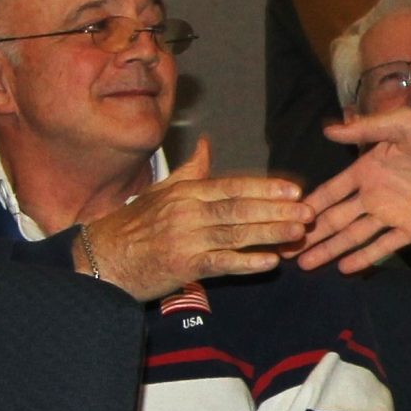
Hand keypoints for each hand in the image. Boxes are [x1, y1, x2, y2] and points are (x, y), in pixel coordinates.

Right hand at [79, 140, 309, 301]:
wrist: (102, 257)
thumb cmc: (133, 225)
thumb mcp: (160, 191)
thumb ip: (189, 170)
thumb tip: (206, 144)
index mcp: (185, 192)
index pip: (233, 186)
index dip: (265, 188)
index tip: (294, 190)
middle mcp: (187, 212)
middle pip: (239, 208)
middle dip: (277, 210)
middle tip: (309, 211)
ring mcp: (186, 239)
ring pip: (235, 234)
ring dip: (270, 233)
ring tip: (298, 232)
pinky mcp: (183, 266)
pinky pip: (220, 263)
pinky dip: (246, 262)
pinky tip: (270, 262)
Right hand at [298, 108, 410, 272]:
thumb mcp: (402, 124)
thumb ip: (367, 129)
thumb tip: (329, 130)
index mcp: (368, 169)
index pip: (331, 192)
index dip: (310, 205)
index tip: (287, 217)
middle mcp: (375, 194)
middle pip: (336, 219)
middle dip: (312, 234)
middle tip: (287, 249)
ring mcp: (393, 214)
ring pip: (354, 236)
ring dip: (330, 250)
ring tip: (306, 264)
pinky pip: (384, 246)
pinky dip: (364, 257)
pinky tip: (344, 269)